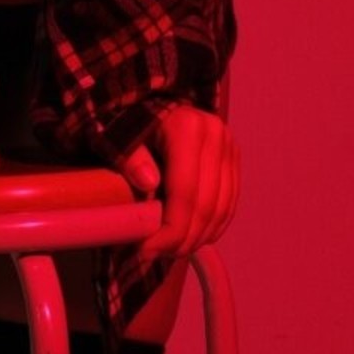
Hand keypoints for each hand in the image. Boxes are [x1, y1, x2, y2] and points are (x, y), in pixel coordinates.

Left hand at [120, 103, 239, 257]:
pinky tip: (192, 236)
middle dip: (183, 239)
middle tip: (158, 255)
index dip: (169, 229)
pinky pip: (230, 203)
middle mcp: (215, 134)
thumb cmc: (131, 121)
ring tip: (171, 249)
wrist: (155, 99)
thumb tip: (148, 182)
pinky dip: (213, 226)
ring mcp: (229, 145)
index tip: (147, 250)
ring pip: (222, 209)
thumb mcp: (119, 134)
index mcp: (187, 128)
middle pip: (206, 206)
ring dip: (199, 237)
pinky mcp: (235, 157)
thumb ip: (130, 157)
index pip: (185, 193)